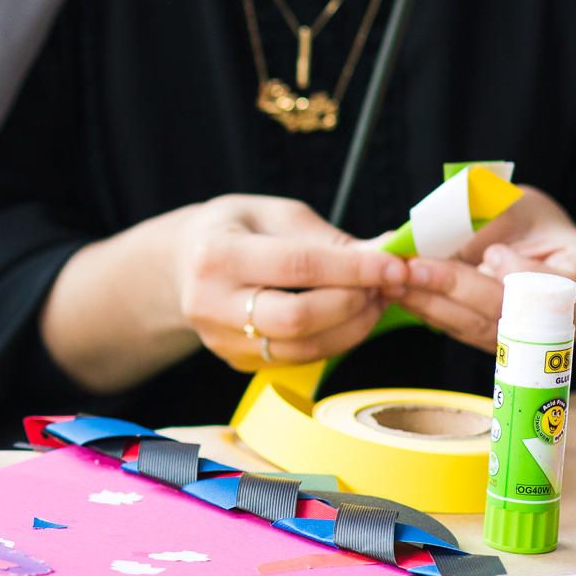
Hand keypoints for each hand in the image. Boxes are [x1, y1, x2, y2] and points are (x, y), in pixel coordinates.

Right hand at [174, 195, 398, 372]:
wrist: (180, 265)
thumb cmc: (233, 230)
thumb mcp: (273, 214)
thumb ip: (326, 238)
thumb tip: (384, 254)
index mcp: (218, 254)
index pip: (298, 266)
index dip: (353, 269)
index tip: (395, 266)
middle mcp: (211, 303)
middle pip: (298, 318)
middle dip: (353, 303)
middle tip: (385, 285)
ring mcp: (221, 339)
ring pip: (303, 347)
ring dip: (353, 327)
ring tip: (374, 300)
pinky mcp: (237, 362)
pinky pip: (298, 358)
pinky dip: (334, 340)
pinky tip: (349, 317)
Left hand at [386, 186, 575, 351]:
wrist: (525, 242)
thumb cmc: (525, 218)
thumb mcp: (513, 203)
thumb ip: (486, 219)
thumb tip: (439, 238)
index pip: (563, 283)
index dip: (525, 274)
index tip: (491, 254)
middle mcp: (574, 314)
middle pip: (513, 310)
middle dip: (458, 287)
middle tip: (413, 268)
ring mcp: (541, 338)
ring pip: (483, 326)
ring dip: (434, 303)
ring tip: (396, 280)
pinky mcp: (506, 346)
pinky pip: (466, 332)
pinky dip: (433, 311)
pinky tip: (404, 293)